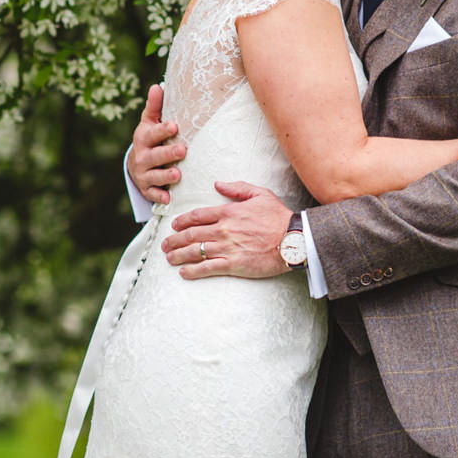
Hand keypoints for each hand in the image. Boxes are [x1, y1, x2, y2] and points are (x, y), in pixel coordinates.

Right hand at [128, 84, 185, 204]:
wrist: (136, 165)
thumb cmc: (150, 138)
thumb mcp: (150, 122)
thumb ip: (155, 106)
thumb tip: (158, 85)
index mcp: (144, 138)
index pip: (153, 133)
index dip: (162, 130)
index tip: (174, 126)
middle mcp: (142, 156)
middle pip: (155, 155)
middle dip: (168, 153)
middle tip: (182, 149)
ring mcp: (143, 174)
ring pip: (154, 176)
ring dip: (165, 176)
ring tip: (177, 174)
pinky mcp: (147, 189)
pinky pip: (153, 194)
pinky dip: (159, 197)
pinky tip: (168, 199)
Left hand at [162, 182, 291, 279]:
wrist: (293, 240)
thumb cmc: (278, 216)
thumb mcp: (259, 193)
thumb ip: (237, 188)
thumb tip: (217, 184)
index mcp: (228, 212)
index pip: (197, 216)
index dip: (182, 221)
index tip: (174, 225)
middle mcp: (223, 230)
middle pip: (191, 235)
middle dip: (174, 240)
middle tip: (165, 244)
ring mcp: (227, 248)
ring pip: (195, 252)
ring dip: (178, 255)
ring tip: (169, 258)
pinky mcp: (233, 265)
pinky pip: (208, 268)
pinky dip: (193, 271)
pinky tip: (184, 273)